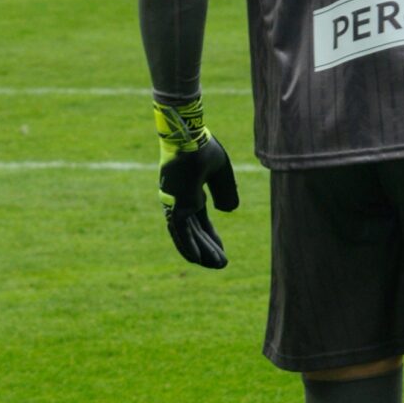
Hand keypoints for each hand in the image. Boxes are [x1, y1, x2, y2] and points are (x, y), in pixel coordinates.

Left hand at [155, 100, 239, 268]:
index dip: (210, 237)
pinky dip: (188, 245)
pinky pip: (181, 231)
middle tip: (221, 264)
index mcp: (191, 192)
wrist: (188, 136)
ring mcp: (176, 204)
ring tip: (216, 266)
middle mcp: (181, 201)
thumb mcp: (221, 172)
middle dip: (208, 248)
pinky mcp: (175, 205)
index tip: (221, 251)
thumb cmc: (202, 148)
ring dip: (201, 252)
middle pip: (194, 232)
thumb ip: (225, 191)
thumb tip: (228, 211)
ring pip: (188, 235)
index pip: (200, 221)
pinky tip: (197, 259)